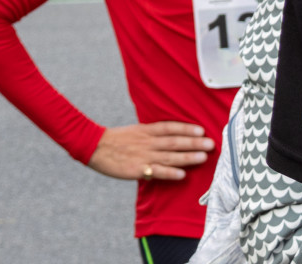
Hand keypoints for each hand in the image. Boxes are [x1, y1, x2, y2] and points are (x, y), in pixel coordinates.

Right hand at [87, 122, 213, 181]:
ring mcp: (142, 155)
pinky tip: (182, 174)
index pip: (168, 128)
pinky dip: (169, 172)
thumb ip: (149, 134)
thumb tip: (168, 136)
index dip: (185, 129)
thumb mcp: (132, 132)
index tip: (201, 130)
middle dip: (193, 143)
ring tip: (203, 157)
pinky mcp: (137, 169)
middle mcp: (146, 142)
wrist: (91, 146)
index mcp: (144, 131)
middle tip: (210, 143)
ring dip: (187, 157)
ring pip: (169, 156)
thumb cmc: (113, 140)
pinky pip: (156, 171)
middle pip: (173, 141)